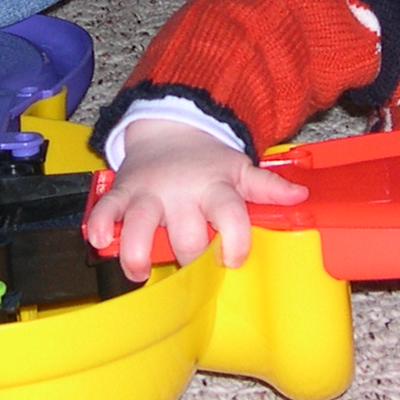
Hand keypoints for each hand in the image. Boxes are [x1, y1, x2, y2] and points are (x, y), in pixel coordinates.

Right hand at [83, 118, 308, 281]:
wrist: (169, 127)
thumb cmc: (208, 162)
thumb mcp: (240, 169)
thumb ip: (268, 187)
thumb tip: (300, 197)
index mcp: (215, 188)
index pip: (230, 214)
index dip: (235, 241)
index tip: (232, 259)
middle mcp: (181, 193)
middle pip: (185, 235)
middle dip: (189, 257)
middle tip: (192, 269)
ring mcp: (148, 194)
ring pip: (138, 226)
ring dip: (136, 253)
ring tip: (139, 272)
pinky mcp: (121, 193)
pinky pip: (104, 210)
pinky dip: (99, 225)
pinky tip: (100, 240)